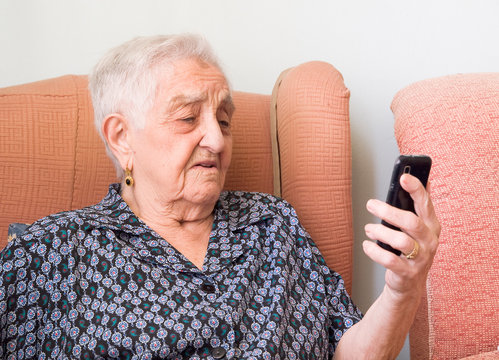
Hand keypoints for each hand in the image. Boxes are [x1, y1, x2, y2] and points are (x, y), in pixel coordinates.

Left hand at [362, 173, 440, 299]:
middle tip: (371, 204)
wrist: (409, 282)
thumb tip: (409, 177)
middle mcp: (430, 241)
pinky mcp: (408, 273)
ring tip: (368, 229)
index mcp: (432, 225)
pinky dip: (374, 251)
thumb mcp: (417, 227)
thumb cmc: (411, 248)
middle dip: (388, 211)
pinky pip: (390, 260)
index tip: (404, 177)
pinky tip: (367, 245)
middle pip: (411, 222)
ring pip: (401, 241)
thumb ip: (414, 205)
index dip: (416, 189)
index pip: (426, 204)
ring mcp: (421, 258)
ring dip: (380, 232)